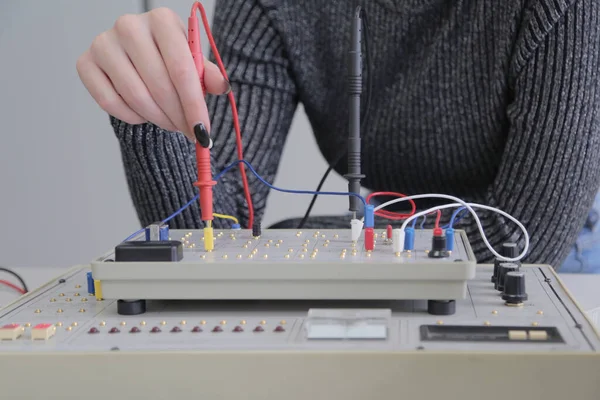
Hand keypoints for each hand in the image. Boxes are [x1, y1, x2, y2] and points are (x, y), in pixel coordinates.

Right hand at [76, 7, 229, 139]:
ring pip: (136, 96)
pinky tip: (145, 115)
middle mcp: (129, 26)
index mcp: (161, 19)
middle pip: (159, 85)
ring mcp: (103, 43)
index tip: (203, 131)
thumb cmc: (169, 59)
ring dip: (158, 119)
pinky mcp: (85, 63)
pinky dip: (132, 116)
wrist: (138, 58)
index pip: (181, 68)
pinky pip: (110, 102)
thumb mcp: (194, 63)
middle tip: (190, 133)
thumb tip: (221, 86)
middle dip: (178, 116)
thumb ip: (208, 76)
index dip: (194, 104)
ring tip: (171, 123)